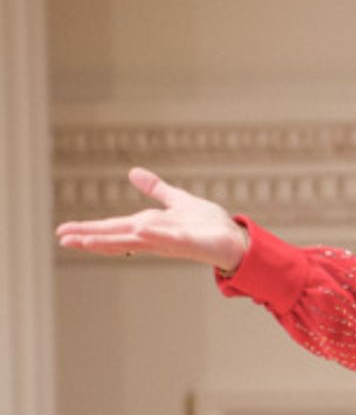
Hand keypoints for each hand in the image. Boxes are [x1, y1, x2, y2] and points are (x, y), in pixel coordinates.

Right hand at [54, 166, 250, 273]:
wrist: (235, 239)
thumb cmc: (208, 225)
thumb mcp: (178, 200)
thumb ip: (156, 189)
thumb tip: (133, 172)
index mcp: (149, 225)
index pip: (113, 227)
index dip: (89, 229)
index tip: (63, 232)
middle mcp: (154, 235)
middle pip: (116, 236)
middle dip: (90, 238)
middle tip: (62, 240)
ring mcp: (169, 240)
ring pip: (135, 240)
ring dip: (111, 240)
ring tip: (85, 241)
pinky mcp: (188, 242)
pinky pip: (169, 238)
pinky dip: (154, 235)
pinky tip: (138, 230)